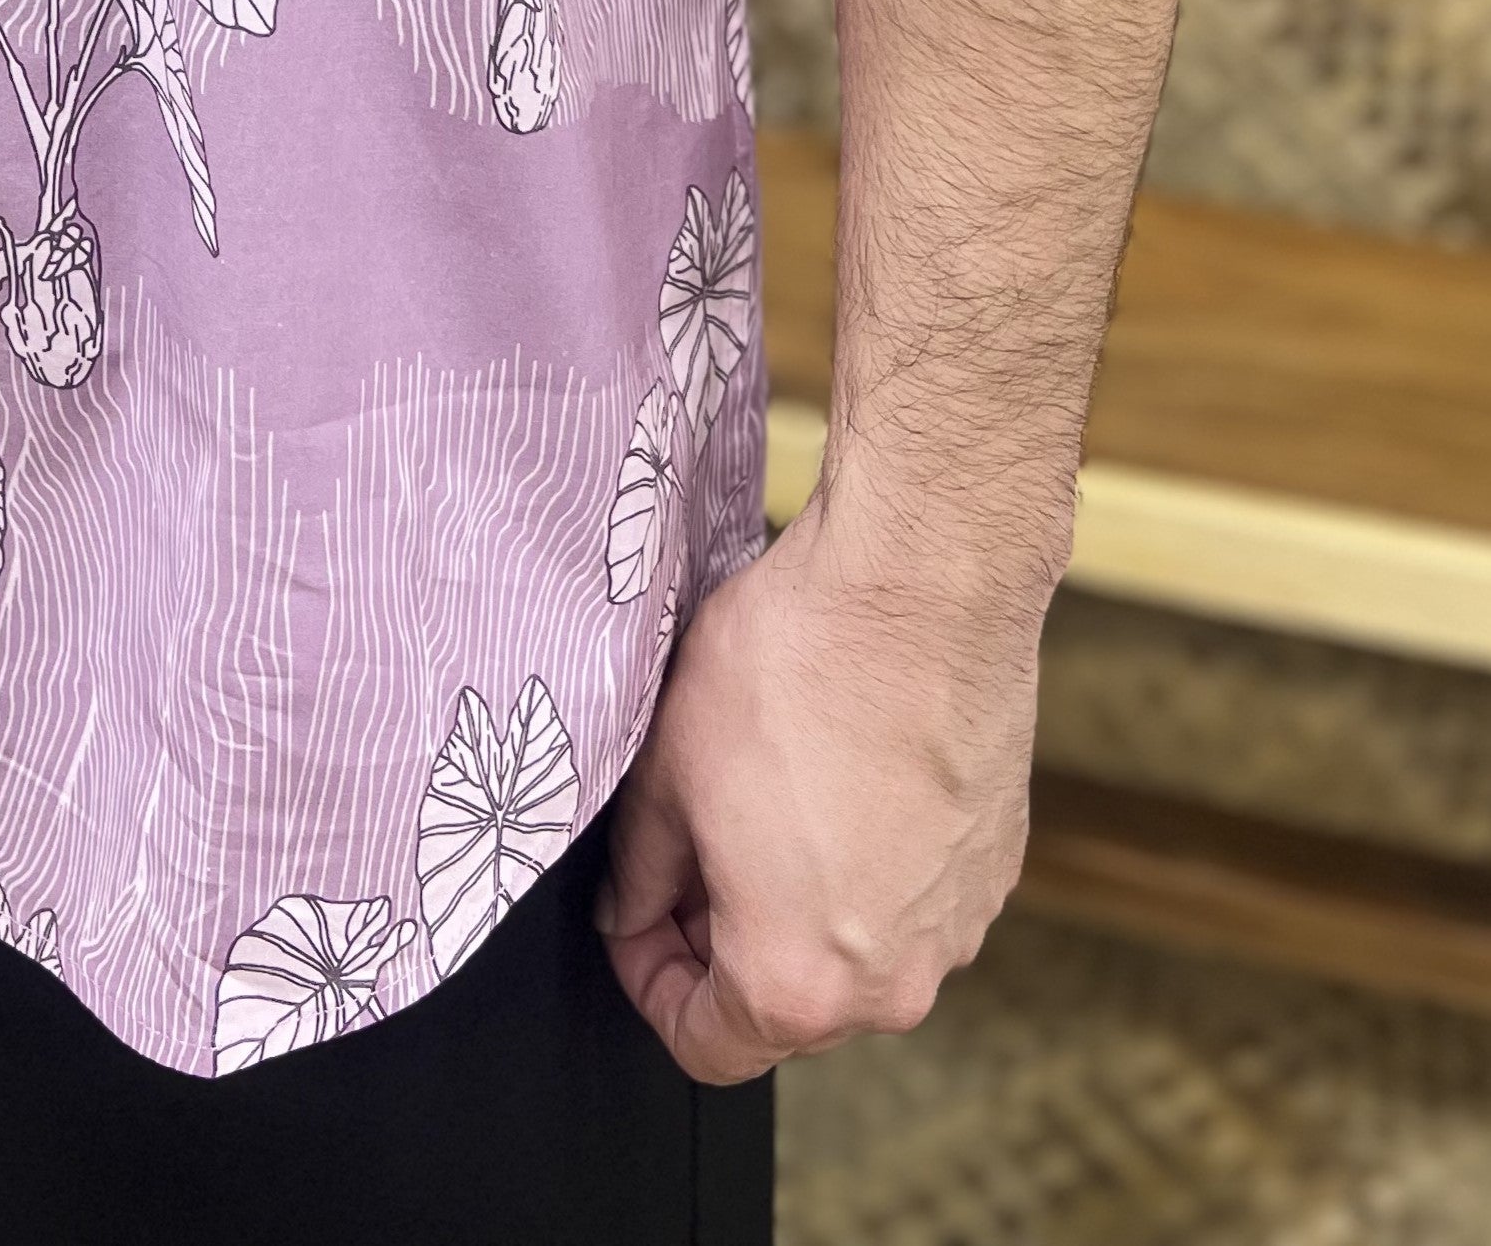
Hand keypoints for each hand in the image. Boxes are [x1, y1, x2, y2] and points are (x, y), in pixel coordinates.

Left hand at [596, 483, 1043, 1081]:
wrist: (918, 586)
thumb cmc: (793, 669)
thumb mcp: (668, 770)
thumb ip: (641, 871)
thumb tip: (635, 906)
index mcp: (797, 983)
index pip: (704, 1044)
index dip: (649, 980)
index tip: (636, 919)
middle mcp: (892, 983)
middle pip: (785, 1004)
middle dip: (722, 938)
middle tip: (688, 849)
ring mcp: (956, 929)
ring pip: (852, 949)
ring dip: (799, 899)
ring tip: (763, 798)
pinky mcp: (994, 869)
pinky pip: (911, 897)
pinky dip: (867, 862)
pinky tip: (835, 775)